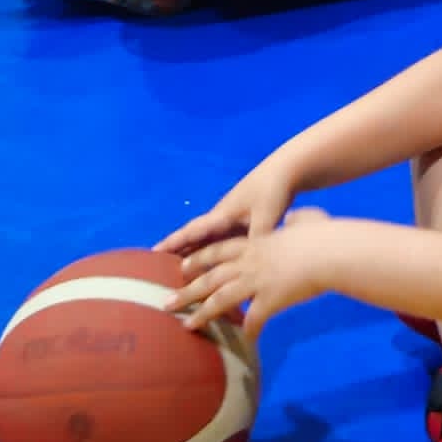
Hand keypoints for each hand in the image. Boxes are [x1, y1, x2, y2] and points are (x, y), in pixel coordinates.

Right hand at [160, 146, 304, 259]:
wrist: (286, 172)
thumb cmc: (273, 191)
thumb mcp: (265, 217)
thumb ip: (256, 239)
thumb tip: (249, 262)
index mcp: (222, 215)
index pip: (193, 232)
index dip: (174, 243)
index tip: (154, 252)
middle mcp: (222, 217)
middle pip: (194, 237)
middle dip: (177, 250)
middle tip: (157, 266)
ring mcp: (231, 219)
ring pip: (207, 240)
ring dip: (193, 252)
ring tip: (179, 270)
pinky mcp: (243, 221)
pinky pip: (222, 241)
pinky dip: (213, 252)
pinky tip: (213, 264)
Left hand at [170, 210, 337, 332]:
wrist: (329, 251)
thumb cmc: (322, 233)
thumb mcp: (305, 219)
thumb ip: (296, 221)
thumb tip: (294, 219)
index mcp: (256, 243)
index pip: (219, 252)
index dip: (199, 260)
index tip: (182, 268)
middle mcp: (250, 262)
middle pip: (210, 277)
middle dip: (187, 290)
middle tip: (168, 302)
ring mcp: (257, 281)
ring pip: (220, 298)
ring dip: (202, 314)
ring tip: (186, 326)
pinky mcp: (270, 299)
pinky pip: (254, 320)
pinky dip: (249, 331)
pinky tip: (245, 341)